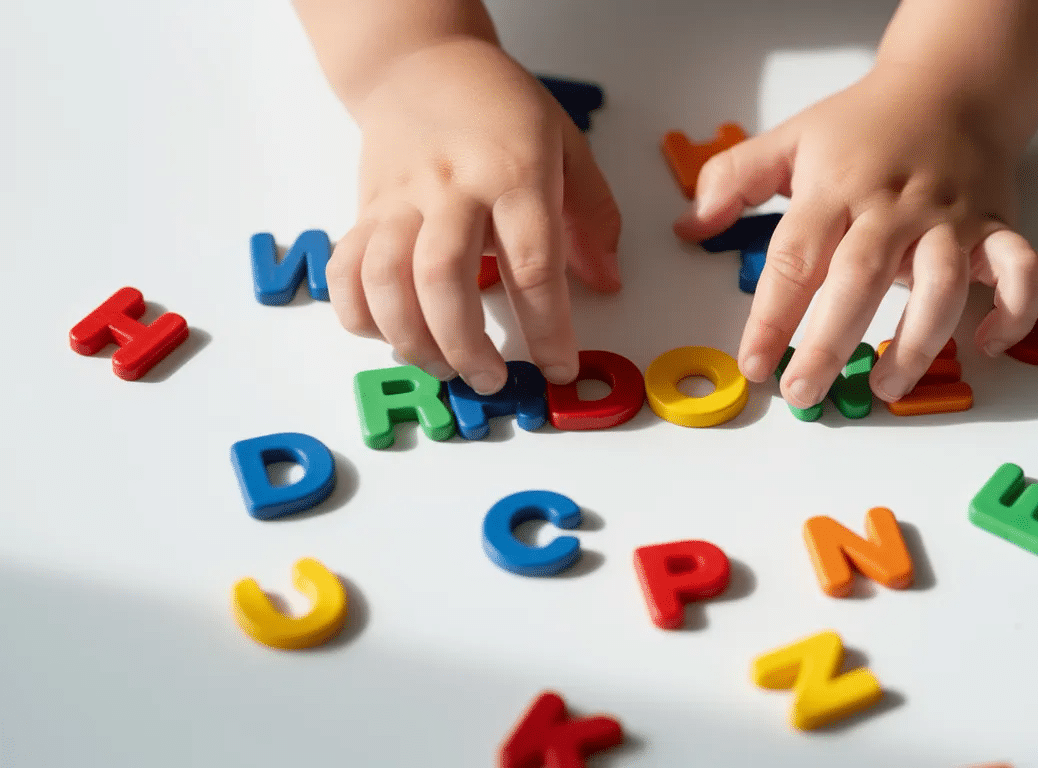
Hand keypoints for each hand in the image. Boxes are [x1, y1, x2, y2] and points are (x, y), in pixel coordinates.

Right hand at [327, 37, 620, 393]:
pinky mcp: (364, 209)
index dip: (548, 327)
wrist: (420, 64)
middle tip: (490, 380)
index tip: (558, 368)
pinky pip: (345, 270)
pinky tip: (388, 334)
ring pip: (387, 279)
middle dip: (466, 345)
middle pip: (445, 278)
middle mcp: (452, 187)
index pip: (533, 263)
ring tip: (443, 367)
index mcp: (515, 173)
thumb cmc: (502, 110)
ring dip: (411, 339)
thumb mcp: (567, 147)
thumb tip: (606, 283)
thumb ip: (592, 216)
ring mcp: (400, 199)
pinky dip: (358, 314)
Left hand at [674, 66, 1037, 409]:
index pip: (795, 258)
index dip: (771, 317)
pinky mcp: (997, 225)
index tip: (754, 365)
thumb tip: (688, 226)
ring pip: (942, 285)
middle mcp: (892, 206)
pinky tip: (986, 347)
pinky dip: (1013, 313)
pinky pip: (1020, 271)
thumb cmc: (867, 125)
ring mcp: (949, 218)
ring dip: (917, 342)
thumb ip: (734, 180)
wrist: (953, 85)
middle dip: (830, 342)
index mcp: (836, 188)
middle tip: (805, 392)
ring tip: (887, 386)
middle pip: (859, 279)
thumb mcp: (791, 139)